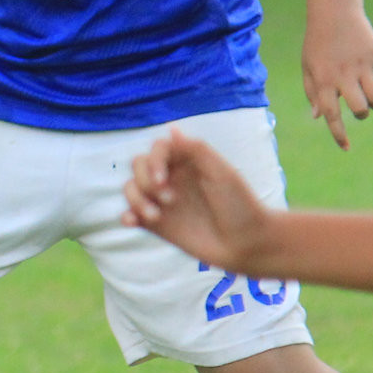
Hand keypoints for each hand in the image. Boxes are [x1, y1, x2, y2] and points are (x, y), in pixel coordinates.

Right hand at [121, 130, 277, 274]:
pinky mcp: (157, 225)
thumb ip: (195, 149)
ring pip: (131, 189)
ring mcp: (163, 201)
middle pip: (138, 165)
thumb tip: (171, 128)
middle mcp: (173, 178)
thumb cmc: (239, 205)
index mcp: (188, 162)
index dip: (154, 160)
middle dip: (145, 180)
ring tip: (155, 216)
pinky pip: (131, 215)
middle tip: (169, 199)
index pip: (158, 149)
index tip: (163, 178)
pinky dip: (126, 216)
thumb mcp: (221, 172)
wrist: (246, 244)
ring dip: (136, 199)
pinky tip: (132, 221)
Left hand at [302, 5, 372, 149]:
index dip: (339, 134)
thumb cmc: (317, 42)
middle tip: (359, 108)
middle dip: (362, 114)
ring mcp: (361, 64)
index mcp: (323, 80)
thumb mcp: (308, 66)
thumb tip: (319, 118)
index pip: (331, 114)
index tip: (346, 148)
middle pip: (359, 108)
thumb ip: (312, 93)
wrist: (333, 10)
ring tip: (371, 96)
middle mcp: (343, 75)